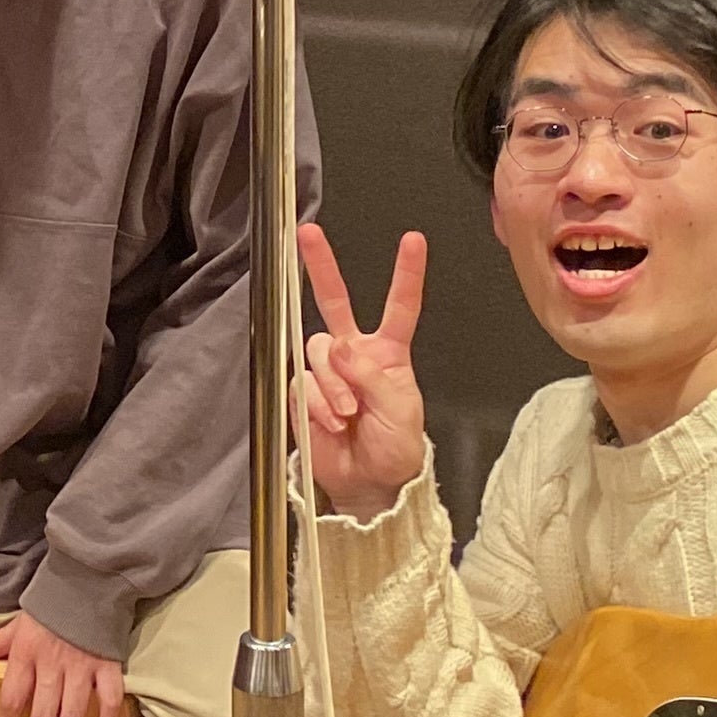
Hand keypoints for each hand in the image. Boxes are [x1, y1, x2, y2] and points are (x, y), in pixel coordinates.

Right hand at [297, 223, 429, 522]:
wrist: (369, 482)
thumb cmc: (396, 447)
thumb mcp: (401, 408)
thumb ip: (372, 375)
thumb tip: (340, 349)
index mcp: (388, 352)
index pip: (400, 306)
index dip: (406, 273)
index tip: (413, 242)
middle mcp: (354, 353)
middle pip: (335, 301)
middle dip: (321, 266)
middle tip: (308, 234)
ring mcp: (327, 371)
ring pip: (317, 350)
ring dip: (333, 383)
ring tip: (348, 414)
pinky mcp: (304, 393)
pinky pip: (303, 385)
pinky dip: (319, 405)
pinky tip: (332, 422)